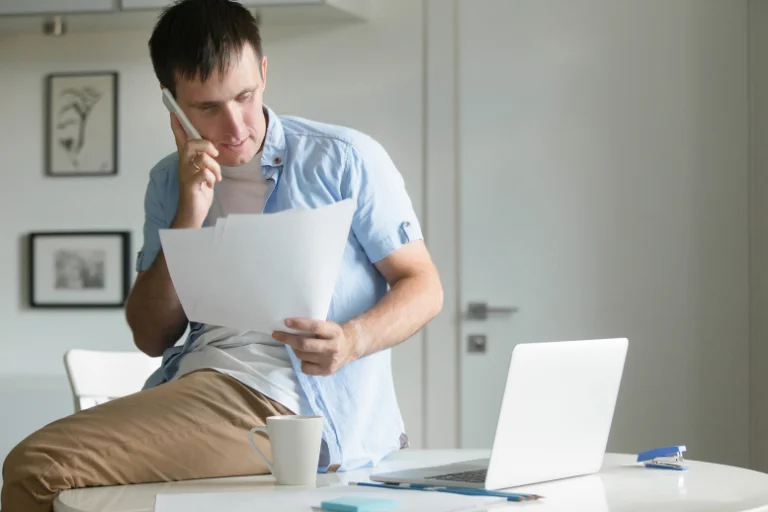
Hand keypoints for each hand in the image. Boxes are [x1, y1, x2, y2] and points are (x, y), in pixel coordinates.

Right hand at [169, 113, 221, 227]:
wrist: (192, 213)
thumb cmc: (199, 192)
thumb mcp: (203, 172)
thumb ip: (205, 160)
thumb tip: (213, 150)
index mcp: (186, 160)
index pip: (180, 139)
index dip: (177, 126)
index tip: (174, 113)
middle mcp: (183, 165)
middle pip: (191, 144)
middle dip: (206, 146)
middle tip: (215, 154)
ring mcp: (185, 175)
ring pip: (201, 159)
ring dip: (214, 167)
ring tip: (216, 177)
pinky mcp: (190, 185)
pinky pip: (204, 174)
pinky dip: (212, 178)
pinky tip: (211, 185)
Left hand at [272, 318, 360, 375]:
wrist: (351, 347)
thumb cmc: (334, 333)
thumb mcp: (328, 325)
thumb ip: (314, 326)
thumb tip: (289, 326)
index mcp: (334, 332)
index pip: (315, 327)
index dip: (299, 324)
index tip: (286, 322)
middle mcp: (333, 347)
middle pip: (304, 344)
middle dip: (288, 339)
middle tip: (277, 334)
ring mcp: (330, 361)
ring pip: (302, 356)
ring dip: (295, 349)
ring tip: (298, 345)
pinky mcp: (326, 371)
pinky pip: (305, 368)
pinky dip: (302, 361)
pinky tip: (307, 356)